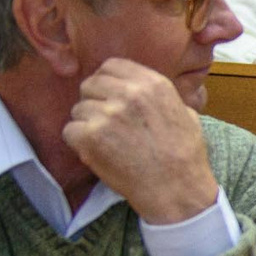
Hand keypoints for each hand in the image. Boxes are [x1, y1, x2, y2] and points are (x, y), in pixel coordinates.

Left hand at [63, 58, 219, 224]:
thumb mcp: (185, 114)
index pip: (112, 66)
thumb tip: (145, 93)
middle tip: (104, 123)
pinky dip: (78, 143)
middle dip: (94, 102)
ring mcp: (107, 114)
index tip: (109, 96)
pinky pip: (69, 130)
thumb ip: (160, 98)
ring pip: (78, 109)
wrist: (177, 190)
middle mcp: (129, 94)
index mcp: (153, 84)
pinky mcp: (90, 136)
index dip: (106, 81)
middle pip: (90, 85)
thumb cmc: (185, 157)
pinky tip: (97, 153)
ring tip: (106, 143)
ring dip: (86, 125)